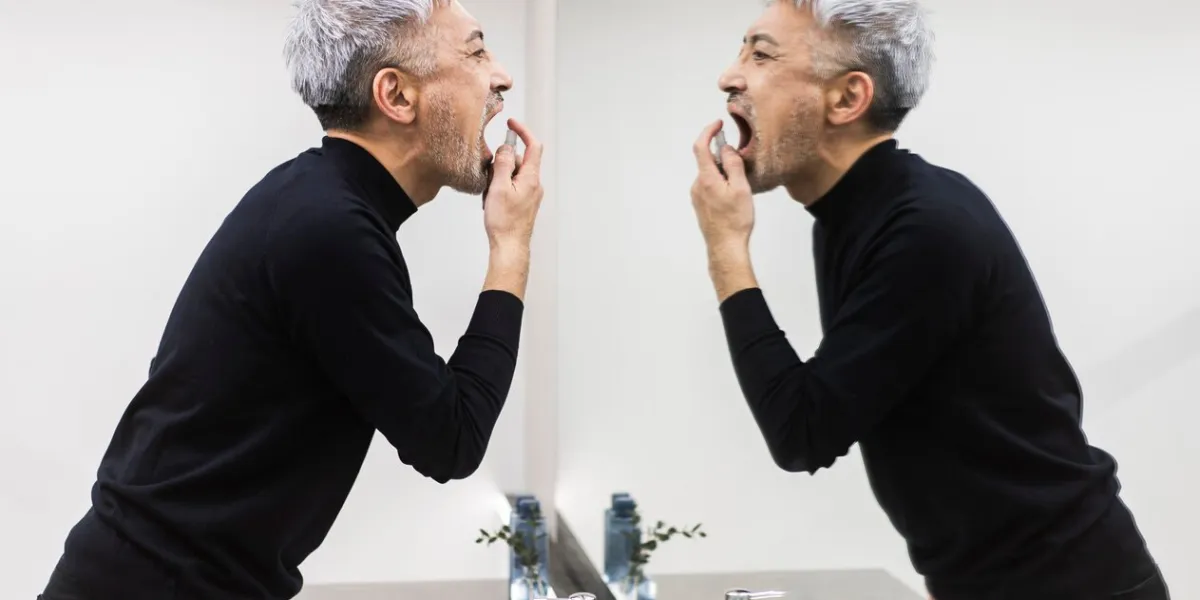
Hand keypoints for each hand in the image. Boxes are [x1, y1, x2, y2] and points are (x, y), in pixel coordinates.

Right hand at [484, 118, 544, 250]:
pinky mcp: (523, 203)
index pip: (533, 146)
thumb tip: (506, 147)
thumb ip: (503, 164)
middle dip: (501, 163)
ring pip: (512, 175)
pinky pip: (510, 187)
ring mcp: (529, 194)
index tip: (511, 123)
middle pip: (518, 161)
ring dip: (498, 179)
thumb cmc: (504, 222)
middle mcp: (534, 184)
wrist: (510, 247)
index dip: (522, 131)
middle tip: (489, 177)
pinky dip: (499, 189)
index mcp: (531, 178)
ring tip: (489, 196)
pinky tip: (491, 202)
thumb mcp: (499, 187)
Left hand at [691, 120, 757, 301]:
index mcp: (706, 179)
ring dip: (724, 173)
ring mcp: (697, 196)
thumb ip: (733, 165)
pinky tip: (734, 198)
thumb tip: (726, 148)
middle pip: (708, 161)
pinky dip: (721, 184)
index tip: (719, 124)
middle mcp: (697, 185)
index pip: (701, 147)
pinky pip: (710, 186)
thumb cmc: (735, 220)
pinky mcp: (700, 205)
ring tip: (741, 188)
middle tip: (742, 166)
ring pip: (710, 175)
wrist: (725, 248)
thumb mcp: (741, 189)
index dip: (709, 131)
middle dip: (723, 157)